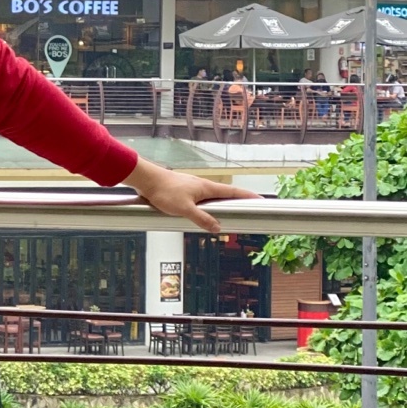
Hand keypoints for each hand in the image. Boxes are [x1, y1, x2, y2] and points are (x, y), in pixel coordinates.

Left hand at [122, 158, 259, 234]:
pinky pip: (201, 200)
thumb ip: (202, 219)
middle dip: (238, 202)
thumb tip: (217, 228)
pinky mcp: (183, 192)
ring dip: (222, 205)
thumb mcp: (184, 209)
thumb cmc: (164, 191)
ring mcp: (193, 188)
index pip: (233, 192)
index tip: (261, 200)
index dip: (247, 196)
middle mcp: (202, 186)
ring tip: (230, 214)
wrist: (146, 180)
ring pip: (212, 198)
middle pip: (225, 194)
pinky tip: (203, 214)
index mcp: (207, 188)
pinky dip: (208, 207)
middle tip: (249, 209)